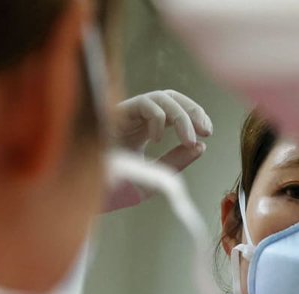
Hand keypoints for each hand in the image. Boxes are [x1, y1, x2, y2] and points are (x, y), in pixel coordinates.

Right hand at [105, 90, 212, 211]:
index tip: (207, 133)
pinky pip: (145, 103)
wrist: (90, 191)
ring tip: (189, 140)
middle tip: (206, 131)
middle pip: (171, 96)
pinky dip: (158, 118)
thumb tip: (201, 145)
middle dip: (192, 110)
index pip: (175, 107)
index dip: (194, 114)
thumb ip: (176, 160)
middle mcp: (135, 116)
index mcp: (144, 127)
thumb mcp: (154, 174)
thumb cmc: (116, 186)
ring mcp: (125, 113)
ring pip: (160, 97)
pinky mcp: (115, 114)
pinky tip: (156, 139)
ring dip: (181, 116)